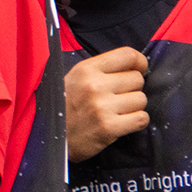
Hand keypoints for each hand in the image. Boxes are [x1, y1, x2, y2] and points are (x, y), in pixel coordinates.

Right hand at [65, 46, 149, 160]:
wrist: (49, 136)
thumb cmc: (65, 106)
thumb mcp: (75, 79)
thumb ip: (101, 70)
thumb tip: (136, 67)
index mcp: (86, 69)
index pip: (128, 55)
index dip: (139, 63)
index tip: (138, 71)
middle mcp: (94, 85)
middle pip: (137, 79)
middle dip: (132, 89)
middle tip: (117, 98)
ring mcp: (102, 107)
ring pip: (141, 100)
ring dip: (133, 107)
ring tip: (116, 112)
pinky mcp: (108, 128)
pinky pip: (141, 119)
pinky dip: (136, 122)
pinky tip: (122, 123)